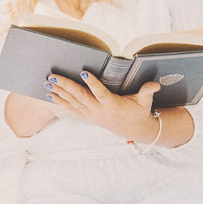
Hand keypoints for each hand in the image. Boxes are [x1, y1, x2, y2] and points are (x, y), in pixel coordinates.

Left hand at [45, 71, 160, 140]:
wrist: (133, 130)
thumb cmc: (138, 112)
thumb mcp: (144, 102)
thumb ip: (147, 92)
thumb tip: (155, 85)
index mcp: (111, 104)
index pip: (101, 93)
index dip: (93, 83)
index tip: (85, 73)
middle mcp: (98, 110)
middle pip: (80, 97)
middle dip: (66, 86)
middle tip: (53, 76)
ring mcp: (91, 114)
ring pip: (72, 103)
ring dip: (59, 93)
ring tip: (47, 84)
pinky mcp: (87, 116)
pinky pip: (71, 109)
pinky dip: (60, 102)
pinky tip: (50, 95)